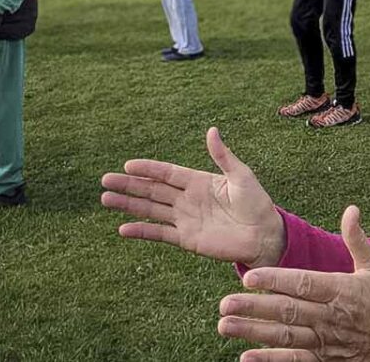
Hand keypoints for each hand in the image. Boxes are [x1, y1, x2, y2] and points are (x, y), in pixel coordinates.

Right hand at [101, 127, 286, 265]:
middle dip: (129, 185)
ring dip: (128, 205)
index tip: (127, 165)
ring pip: (151, 210)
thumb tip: (211, 130)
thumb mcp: (241, 176)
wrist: (264, 234)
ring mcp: (185, 219)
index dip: (148, 169)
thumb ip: (223, 156)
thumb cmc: (257, 203)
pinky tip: (123, 229)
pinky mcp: (187, 239)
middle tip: (105, 180)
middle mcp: (188, 199)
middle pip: (153, 190)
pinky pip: (160, 233)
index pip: (167, 173)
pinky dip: (142, 231)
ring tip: (105, 199)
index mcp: (199, 181)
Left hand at [219, 205, 369, 361]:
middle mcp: (331, 317)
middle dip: (254, 308)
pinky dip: (271, 360)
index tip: (249, 277)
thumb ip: (357, 239)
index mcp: (341, 290)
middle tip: (224, 304)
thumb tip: (351, 209)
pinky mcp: (326, 360)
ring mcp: (327, 341)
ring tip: (226, 326)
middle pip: (287, 312)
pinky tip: (247, 356)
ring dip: (254, 332)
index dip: (276, 280)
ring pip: (285, 337)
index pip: (303, 284)